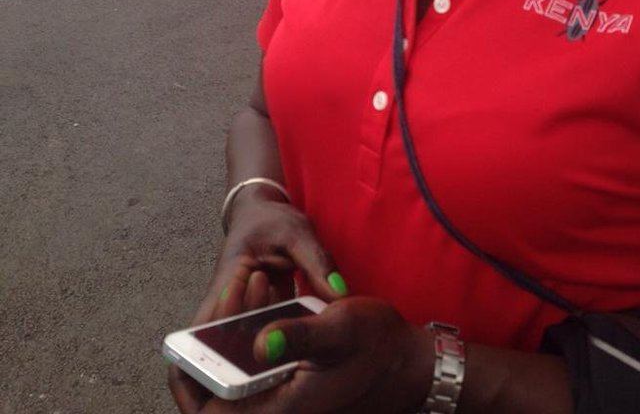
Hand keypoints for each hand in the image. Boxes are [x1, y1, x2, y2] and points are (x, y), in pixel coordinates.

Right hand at [168, 191, 348, 412]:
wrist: (261, 210)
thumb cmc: (273, 220)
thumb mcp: (298, 233)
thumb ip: (318, 262)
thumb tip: (340, 295)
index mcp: (228, 280)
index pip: (206, 327)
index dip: (204, 360)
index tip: (222, 384)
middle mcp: (224, 303)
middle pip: (212, 350)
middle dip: (224, 377)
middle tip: (246, 400)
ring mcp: (235, 314)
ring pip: (232, 353)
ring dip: (247, 372)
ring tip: (272, 394)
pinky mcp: (249, 320)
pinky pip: (250, 346)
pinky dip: (264, 361)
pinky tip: (288, 375)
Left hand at [178, 296, 433, 413]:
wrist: (410, 361)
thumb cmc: (378, 345)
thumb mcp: (340, 329)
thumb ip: (299, 337)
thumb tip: (259, 343)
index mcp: (279, 408)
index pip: (208, 412)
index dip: (187, 381)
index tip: (186, 341)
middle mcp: (275, 409)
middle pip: (215, 392)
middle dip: (212, 343)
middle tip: (231, 293)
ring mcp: (282, 399)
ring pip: (233, 375)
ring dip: (232, 332)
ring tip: (254, 281)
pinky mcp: (289, 386)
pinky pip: (253, 367)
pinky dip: (249, 333)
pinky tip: (268, 292)